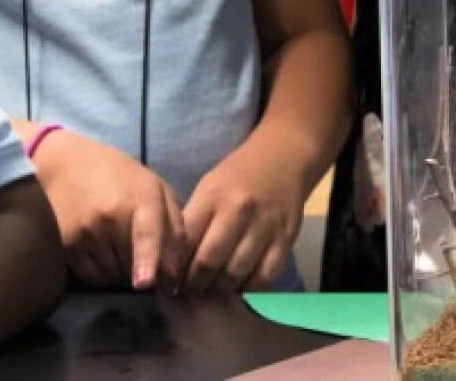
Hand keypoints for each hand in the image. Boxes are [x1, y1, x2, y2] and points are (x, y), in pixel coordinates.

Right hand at [31, 130, 185, 290]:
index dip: (147, 259)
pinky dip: (104, 275)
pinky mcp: (67, 245)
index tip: (145, 283)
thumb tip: (175, 273)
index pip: (146, 233)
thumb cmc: (121, 177)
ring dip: (123, 274)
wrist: (68, 164)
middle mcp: (111, 216)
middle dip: (144, 271)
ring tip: (120, 247)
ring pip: (114, 276)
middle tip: (144, 256)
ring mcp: (86, 231)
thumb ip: (174, 227)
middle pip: (133, 266)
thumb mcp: (156, 189)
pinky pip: (94, 278)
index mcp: (140, 198)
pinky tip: (104, 253)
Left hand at [181, 136, 306, 294]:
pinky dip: (249, 291)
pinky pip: (265, 277)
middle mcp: (238, 211)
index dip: (174, 267)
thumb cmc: (238, 176)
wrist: (283, 158)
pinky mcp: (285, 240)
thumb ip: (193, 223)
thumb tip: (173, 263)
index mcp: (212, 197)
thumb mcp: (208, 189)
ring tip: (211, 297)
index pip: (186, 241)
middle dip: (195, 285)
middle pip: (209, 262)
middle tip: (189, 295)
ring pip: (236, 274)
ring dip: (219, 292)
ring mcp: (264, 227)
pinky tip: (239, 292)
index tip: (170, 283)